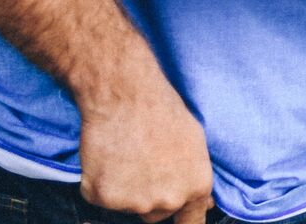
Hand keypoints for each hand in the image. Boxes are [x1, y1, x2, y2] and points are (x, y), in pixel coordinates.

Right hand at [77, 59, 213, 223]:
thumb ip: (196, 176)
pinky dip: (101, 182)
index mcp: (195, 186)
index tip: (179, 219)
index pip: (191, 222)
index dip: (183, 220)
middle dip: (151, 194)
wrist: (126, 94)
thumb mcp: (195, 141)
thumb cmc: (161, 110)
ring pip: (129, 206)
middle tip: (145, 161)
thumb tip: (204, 204)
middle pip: (156, 214)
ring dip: (126, 188)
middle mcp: (167, 200)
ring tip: (128, 153)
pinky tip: (110, 156)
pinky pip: (101, 198)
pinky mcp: (104, 198)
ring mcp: (134, 202)